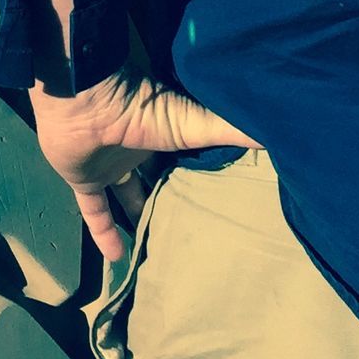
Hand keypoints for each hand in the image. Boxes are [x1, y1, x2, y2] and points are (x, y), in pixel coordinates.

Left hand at [30, 69, 253, 258]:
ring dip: (141, 216)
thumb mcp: (193, 122)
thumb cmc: (139, 105)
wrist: (82, 97)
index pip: (189, 160)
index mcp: (166, 134)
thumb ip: (232, 129)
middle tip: (194, 232)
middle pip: (159, 178)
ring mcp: (110, 165)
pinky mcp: (83, 179)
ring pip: (128, 195)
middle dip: (172, 198)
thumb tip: (276, 135)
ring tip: (161, 249)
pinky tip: (119, 260)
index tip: (225, 203)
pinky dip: (104, 234)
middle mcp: (139, 149)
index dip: (204, 178)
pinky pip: (94, 211)